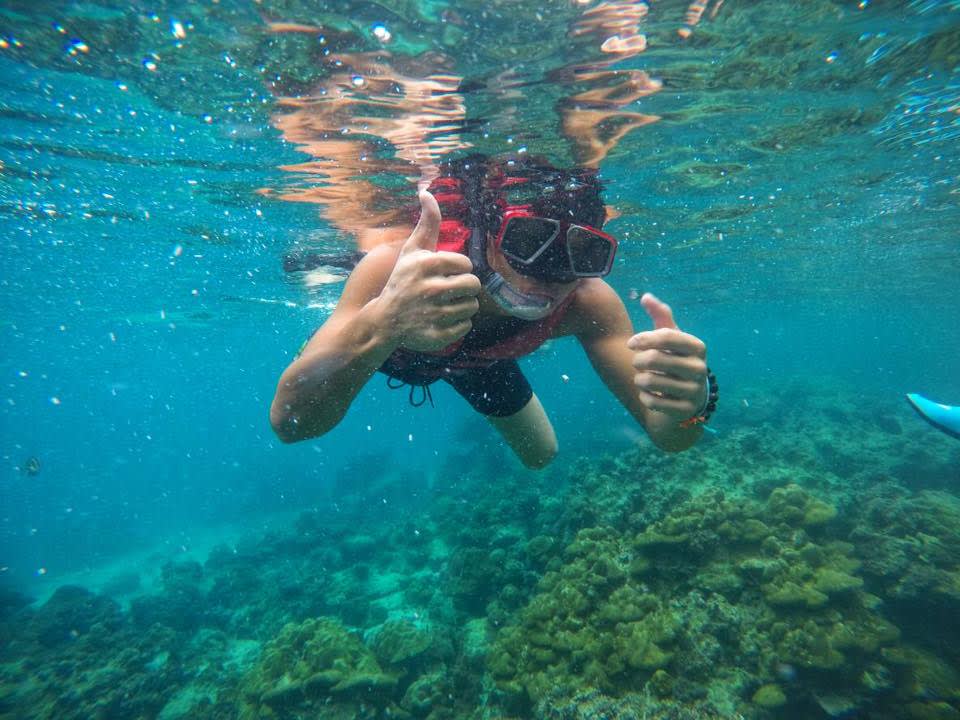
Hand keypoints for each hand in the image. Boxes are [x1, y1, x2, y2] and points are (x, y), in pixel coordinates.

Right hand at [378, 190, 481, 351]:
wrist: (384, 320)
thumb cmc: (403, 280)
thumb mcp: (412, 251)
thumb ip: (427, 223)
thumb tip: (427, 192)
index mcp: (426, 264)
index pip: (466, 264)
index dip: (458, 269)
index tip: (443, 274)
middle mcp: (429, 289)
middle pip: (474, 285)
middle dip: (464, 288)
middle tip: (448, 291)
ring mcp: (433, 314)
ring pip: (472, 306)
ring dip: (461, 306)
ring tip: (443, 305)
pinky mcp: (437, 335)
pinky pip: (466, 326)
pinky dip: (457, 325)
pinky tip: (441, 320)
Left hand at [626, 293, 707, 419]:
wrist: (686, 399)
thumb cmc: (675, 361)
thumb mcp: (671, 339)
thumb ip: (660, 316)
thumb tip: (645, 297)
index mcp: (697, 346)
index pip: (666, 335)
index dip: (643, 338)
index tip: (630, 344)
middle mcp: (700, 368)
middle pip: (654, 359)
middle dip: (637, 361)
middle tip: (635, 363)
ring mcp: (694, 391)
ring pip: (650, 381)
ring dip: (639, 380)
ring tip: (642, 379)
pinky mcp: (685, 410)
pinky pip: (652, 402)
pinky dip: (644, 398)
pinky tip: (648, 395)